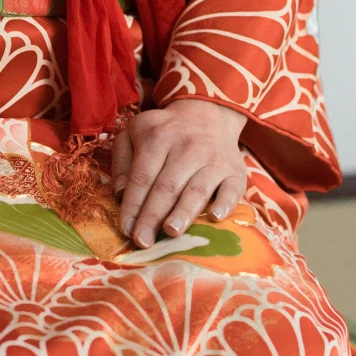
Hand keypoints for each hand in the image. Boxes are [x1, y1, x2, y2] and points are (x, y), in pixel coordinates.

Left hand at [111, 100, 247, 248]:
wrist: (207, 113)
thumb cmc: (164, 133)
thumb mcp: (135, 134)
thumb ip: (123, 162)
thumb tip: (120, 193)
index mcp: (156, 137)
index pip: (142, 176)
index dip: (133, 204)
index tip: (125, 229)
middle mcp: (186, 147)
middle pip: (167, 186)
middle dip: (153, 216)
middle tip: (143, 241)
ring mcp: (213, 159)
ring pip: (196, 189)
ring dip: (184, 212)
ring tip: (171, 232)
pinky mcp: (235, 170)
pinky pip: (231, 189)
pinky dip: (225, 203)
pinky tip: (215, 217)